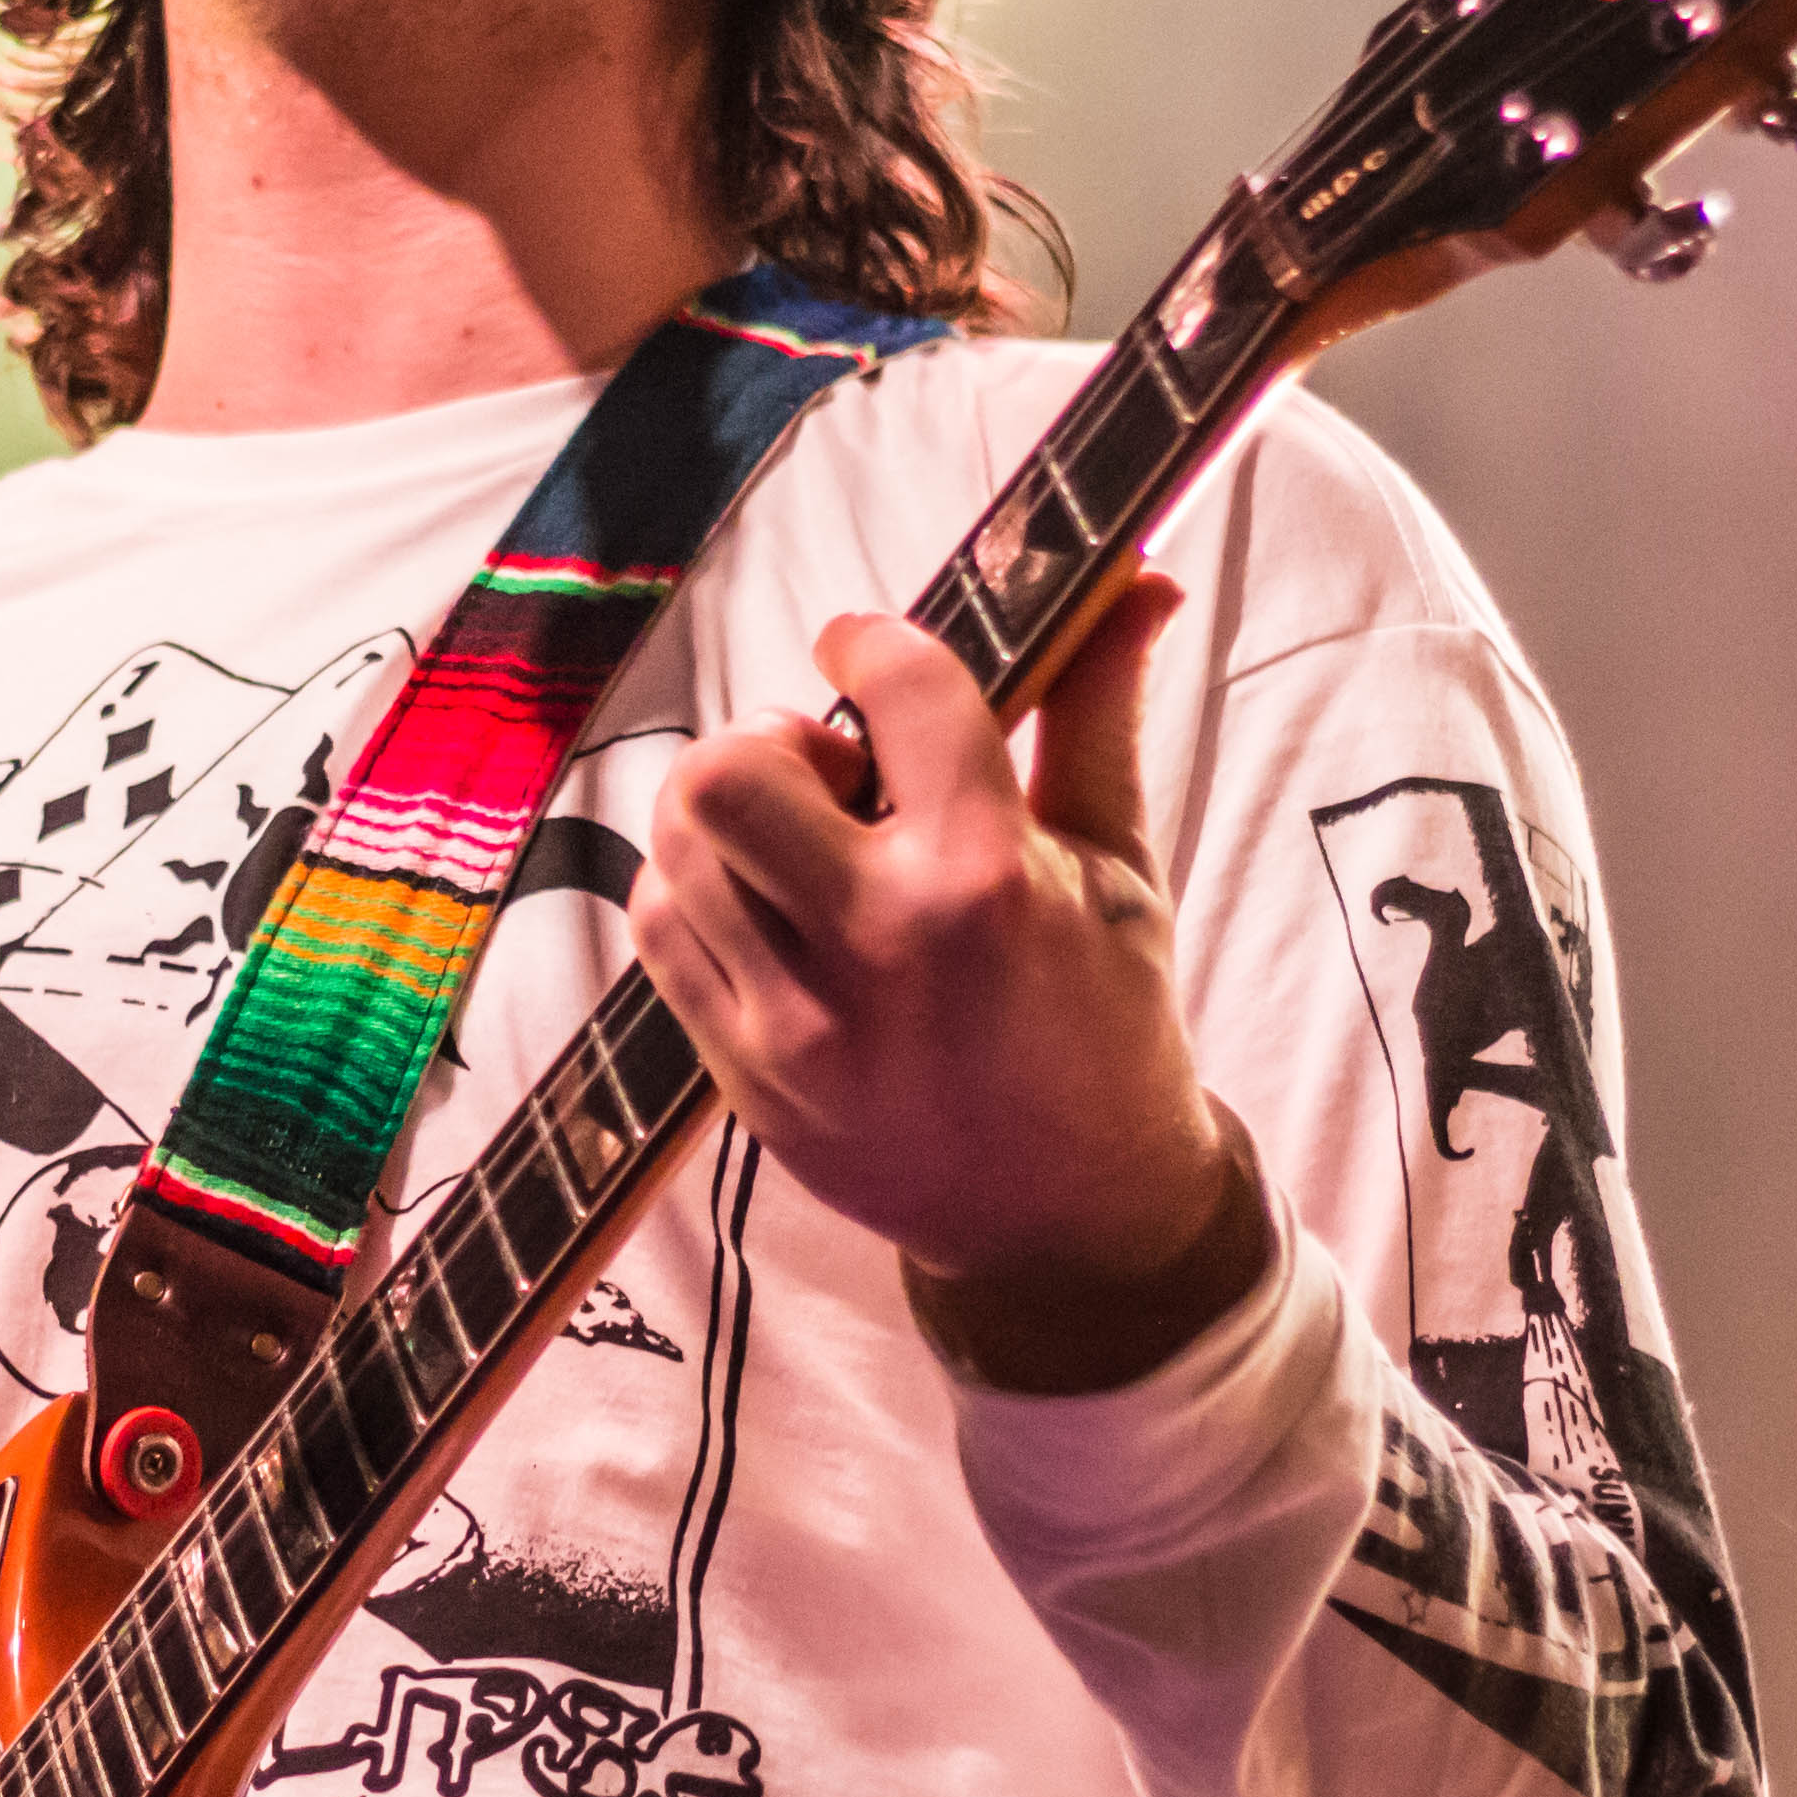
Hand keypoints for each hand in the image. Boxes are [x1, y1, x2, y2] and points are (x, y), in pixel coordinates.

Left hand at [630, 577, 1261, 1386]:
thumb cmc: (1105, 1027)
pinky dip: (699, 895)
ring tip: (804, 848)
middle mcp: (878, 945)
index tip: (864, 649)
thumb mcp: (1118, 867)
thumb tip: (1137, 572)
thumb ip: (1097, 712)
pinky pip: (660, 931)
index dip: (869, 640)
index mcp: (986, 878)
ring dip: (730, 818)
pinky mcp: (742, 1074)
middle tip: (830, 776)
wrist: (1066, 1223)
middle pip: (730, 767)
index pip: (897, 685)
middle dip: (771, 741)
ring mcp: (796, 1022)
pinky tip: (771, 911)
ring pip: (678, 846)